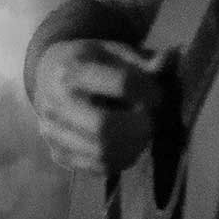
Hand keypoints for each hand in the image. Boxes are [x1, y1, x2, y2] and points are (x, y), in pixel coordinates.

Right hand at [32, 39, 169, 172]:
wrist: (47, 76)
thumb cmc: (88, 61)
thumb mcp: (113, 51)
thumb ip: (142, 60)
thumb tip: (171, 58)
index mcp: (71, 71)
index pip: (122, 84)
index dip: (150, 91)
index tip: (157, 94)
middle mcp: (55, 104)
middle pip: (104, 126)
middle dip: (139, 126)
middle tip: (150, 119)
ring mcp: (52, 133)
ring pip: (102, 152)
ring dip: (133, 146)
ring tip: (140, 132)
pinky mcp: (58, 154)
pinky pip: (98, 167)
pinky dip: (122, 159)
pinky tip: (128, 145)